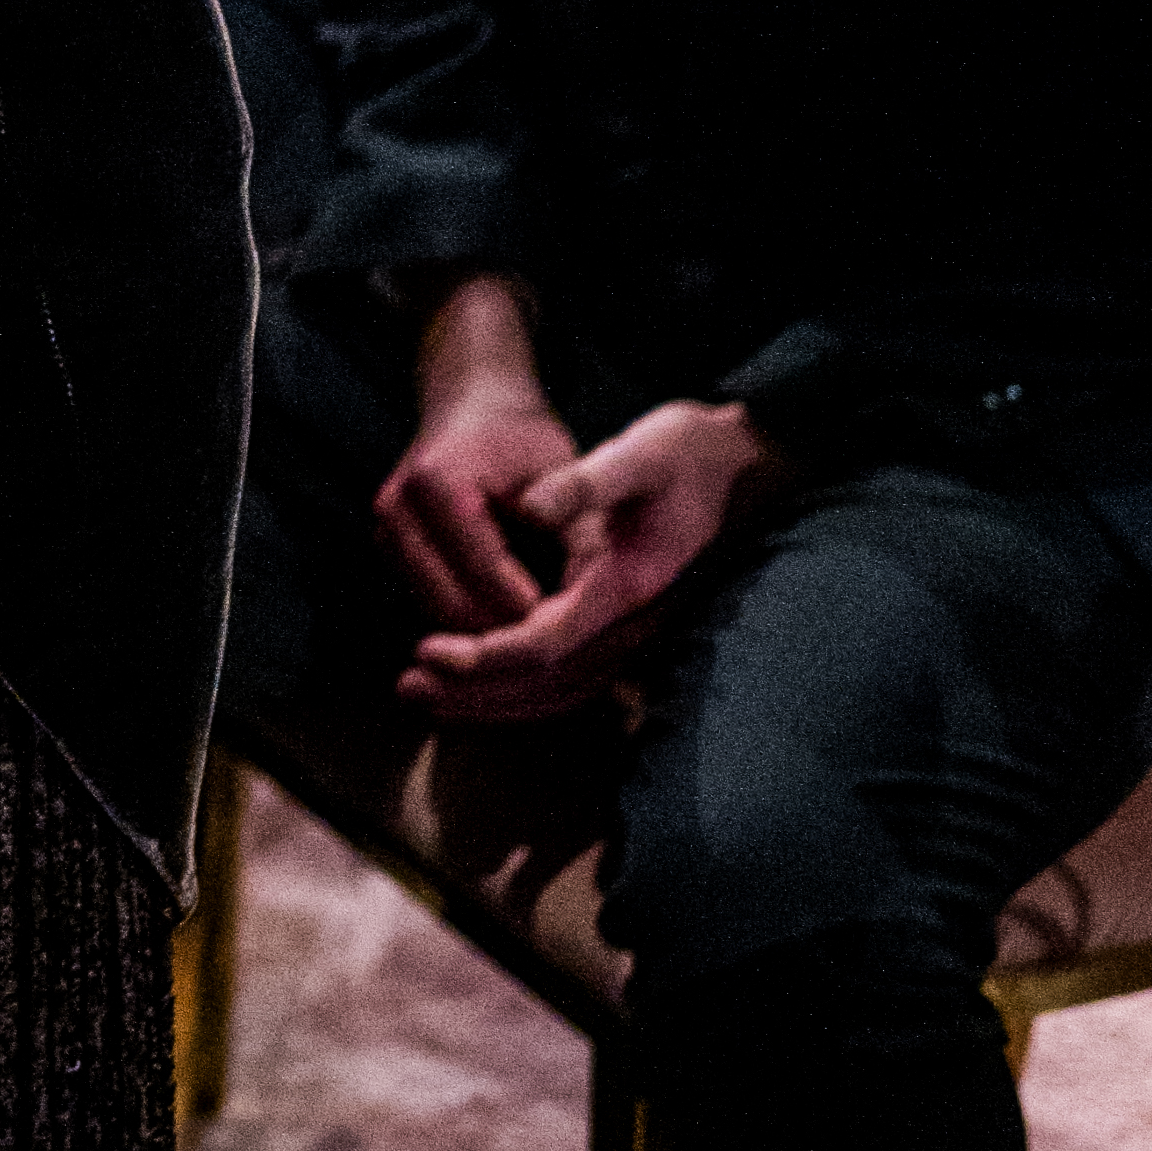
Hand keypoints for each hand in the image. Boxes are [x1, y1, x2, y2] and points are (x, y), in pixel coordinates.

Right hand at [372, 280, 577, 632]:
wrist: (470, 401)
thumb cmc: (522, 436)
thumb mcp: (563, 473)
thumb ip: (580, 534)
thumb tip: (592, 604)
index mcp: (439, 484)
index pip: (488, 574)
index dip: (533, 611)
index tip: (575, 632)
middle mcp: (396, 508)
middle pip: (451, 605)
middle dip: (505, 633)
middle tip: (557, 649)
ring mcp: (383, 528)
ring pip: (435, 613)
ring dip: (483, 634)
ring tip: (535, 641)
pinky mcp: (385, 544)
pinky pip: (426, 600)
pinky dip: (465, 619)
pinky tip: (506, 623)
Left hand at [396, 393, 774, 725]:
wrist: (743, 462)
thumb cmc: (688, 451)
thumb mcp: (639, 452)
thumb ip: (585, 481)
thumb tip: (531, 504)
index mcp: (627, 586)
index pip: (544, 644)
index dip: (483, 655)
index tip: (426, 649)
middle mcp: (634, 622)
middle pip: (546, 684)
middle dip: (474, 690)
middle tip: (408, 686)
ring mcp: (635, 630)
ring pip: (558, 691)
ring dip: (492, 699)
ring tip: (427, 694)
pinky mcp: (627, 626)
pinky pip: (570, 677)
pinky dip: (521, 688)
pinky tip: (477, 680)